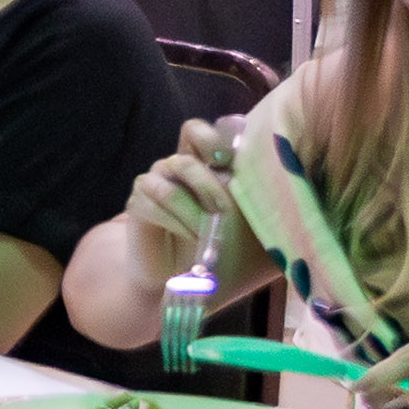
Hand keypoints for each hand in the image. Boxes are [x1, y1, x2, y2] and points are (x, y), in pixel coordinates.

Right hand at [119, 116, 244, 263]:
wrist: (183, 276)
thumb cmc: (219, 245)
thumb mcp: (243, 220)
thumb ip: (249, 196)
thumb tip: (270, 182)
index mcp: (201, 163)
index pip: (196, 132)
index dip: (211, 141)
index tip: (228, 164)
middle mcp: (175, 168)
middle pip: (184, 160)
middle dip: (206, 184)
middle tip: (223, 209)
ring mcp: (154, 184)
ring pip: (168, 186)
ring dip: (192, 211)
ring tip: (207, 233)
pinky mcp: (138, 203)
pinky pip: (152, 204)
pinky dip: (176, 223)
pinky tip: (190, 237)